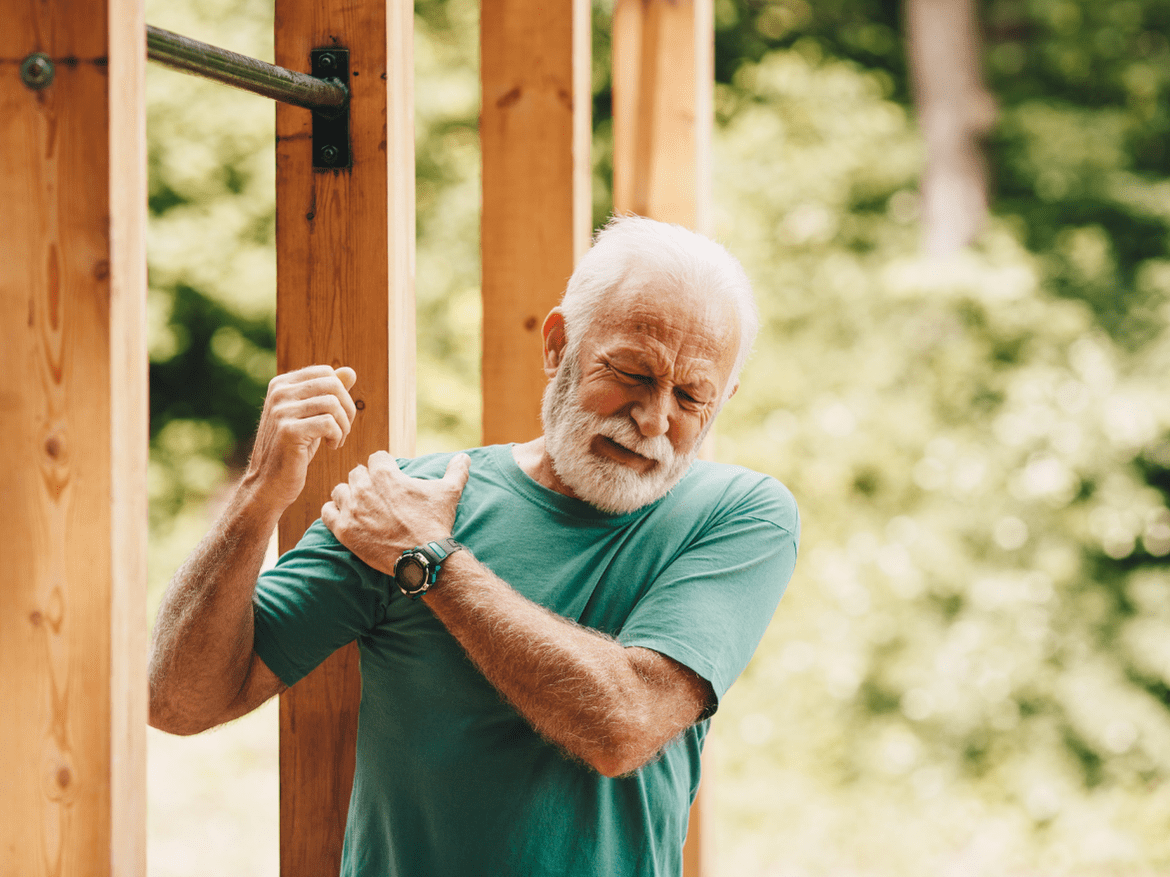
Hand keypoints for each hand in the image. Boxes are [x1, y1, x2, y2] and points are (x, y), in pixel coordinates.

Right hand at [243, 365, 358, 512]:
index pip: (326, 372)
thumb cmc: (293, 449)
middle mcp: (279, 393)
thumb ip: (328, 393)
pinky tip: (332, 447)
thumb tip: (350, 371)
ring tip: (337, 440)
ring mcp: (281, 411)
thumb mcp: (311, 417)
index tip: (339, 416)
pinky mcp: (288, 431)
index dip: (342, 394)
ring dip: (344, 426)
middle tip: (343, 430)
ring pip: (333, 404)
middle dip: (347, 409)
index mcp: (281, 384)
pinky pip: (329, 424)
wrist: (269, 483)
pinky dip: (338, 436)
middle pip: (332, 385)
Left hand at [322, 452, 470, 574]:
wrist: (423, 557)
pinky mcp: (343, 530)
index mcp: (386, 475)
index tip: (389, 477)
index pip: (376, 458)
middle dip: (366, 481)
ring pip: (340, 491)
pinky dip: (334, 513)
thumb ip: (456, 471)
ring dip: (348, 496)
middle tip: (377, 496)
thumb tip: (465, 457)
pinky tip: (345, 518)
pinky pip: (327, 512)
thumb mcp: (449, 493)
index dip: (384, 467)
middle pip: (356, 473)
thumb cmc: (435, 523)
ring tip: (360, 507)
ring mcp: (351, 509)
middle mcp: (364, 488)